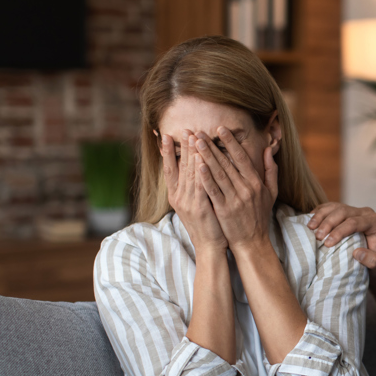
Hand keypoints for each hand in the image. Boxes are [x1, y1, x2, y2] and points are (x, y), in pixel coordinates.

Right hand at [160, 131, 226, 252]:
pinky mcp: (200, 208)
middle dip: (182, 147)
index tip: (166, 135)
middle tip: (184, 128)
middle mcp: (179, 197)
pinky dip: (200, 172)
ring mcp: (188, 202)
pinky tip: (201, 159)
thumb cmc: (206, 224)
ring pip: (190, 173)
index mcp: (176, 196)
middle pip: (179, 167)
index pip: (170, 169)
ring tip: (193, 136)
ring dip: (191, 154)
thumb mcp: (195, 204)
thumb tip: (194, 168)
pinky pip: (200, 186)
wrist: (209, 247)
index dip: (167, 152)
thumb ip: (193, 186)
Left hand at [193, 127, 277, 251]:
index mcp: (256, 183)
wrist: (252, 241)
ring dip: (206, 157)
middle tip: (200, 132)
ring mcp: (235, 199)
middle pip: (227, 163)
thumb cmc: (259, 216)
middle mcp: (246, 189)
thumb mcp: (271, 193)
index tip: (221, 129)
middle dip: (212, 146)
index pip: (241, 158)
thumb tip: (269, 150)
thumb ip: (271, 170)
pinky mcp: (224, 210)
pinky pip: (214, 191)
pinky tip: (198, 166)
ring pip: (219, 174)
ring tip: (195, 143)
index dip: (231, 142)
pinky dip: (206, 178)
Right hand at [308, 203, 375, 276]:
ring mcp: (354, 210)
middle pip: (343, 211)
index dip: (340, 231)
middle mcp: (365, 213)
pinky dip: (319, 212)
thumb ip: (372, 260)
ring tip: (310, 227)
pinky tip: (309, 221)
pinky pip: (330, 208)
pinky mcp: (345, 212)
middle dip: (328, 223)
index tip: (328, 243)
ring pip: (335, 207)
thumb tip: (357, 253)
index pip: (355, 222)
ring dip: (320, 216)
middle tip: (318, 237)